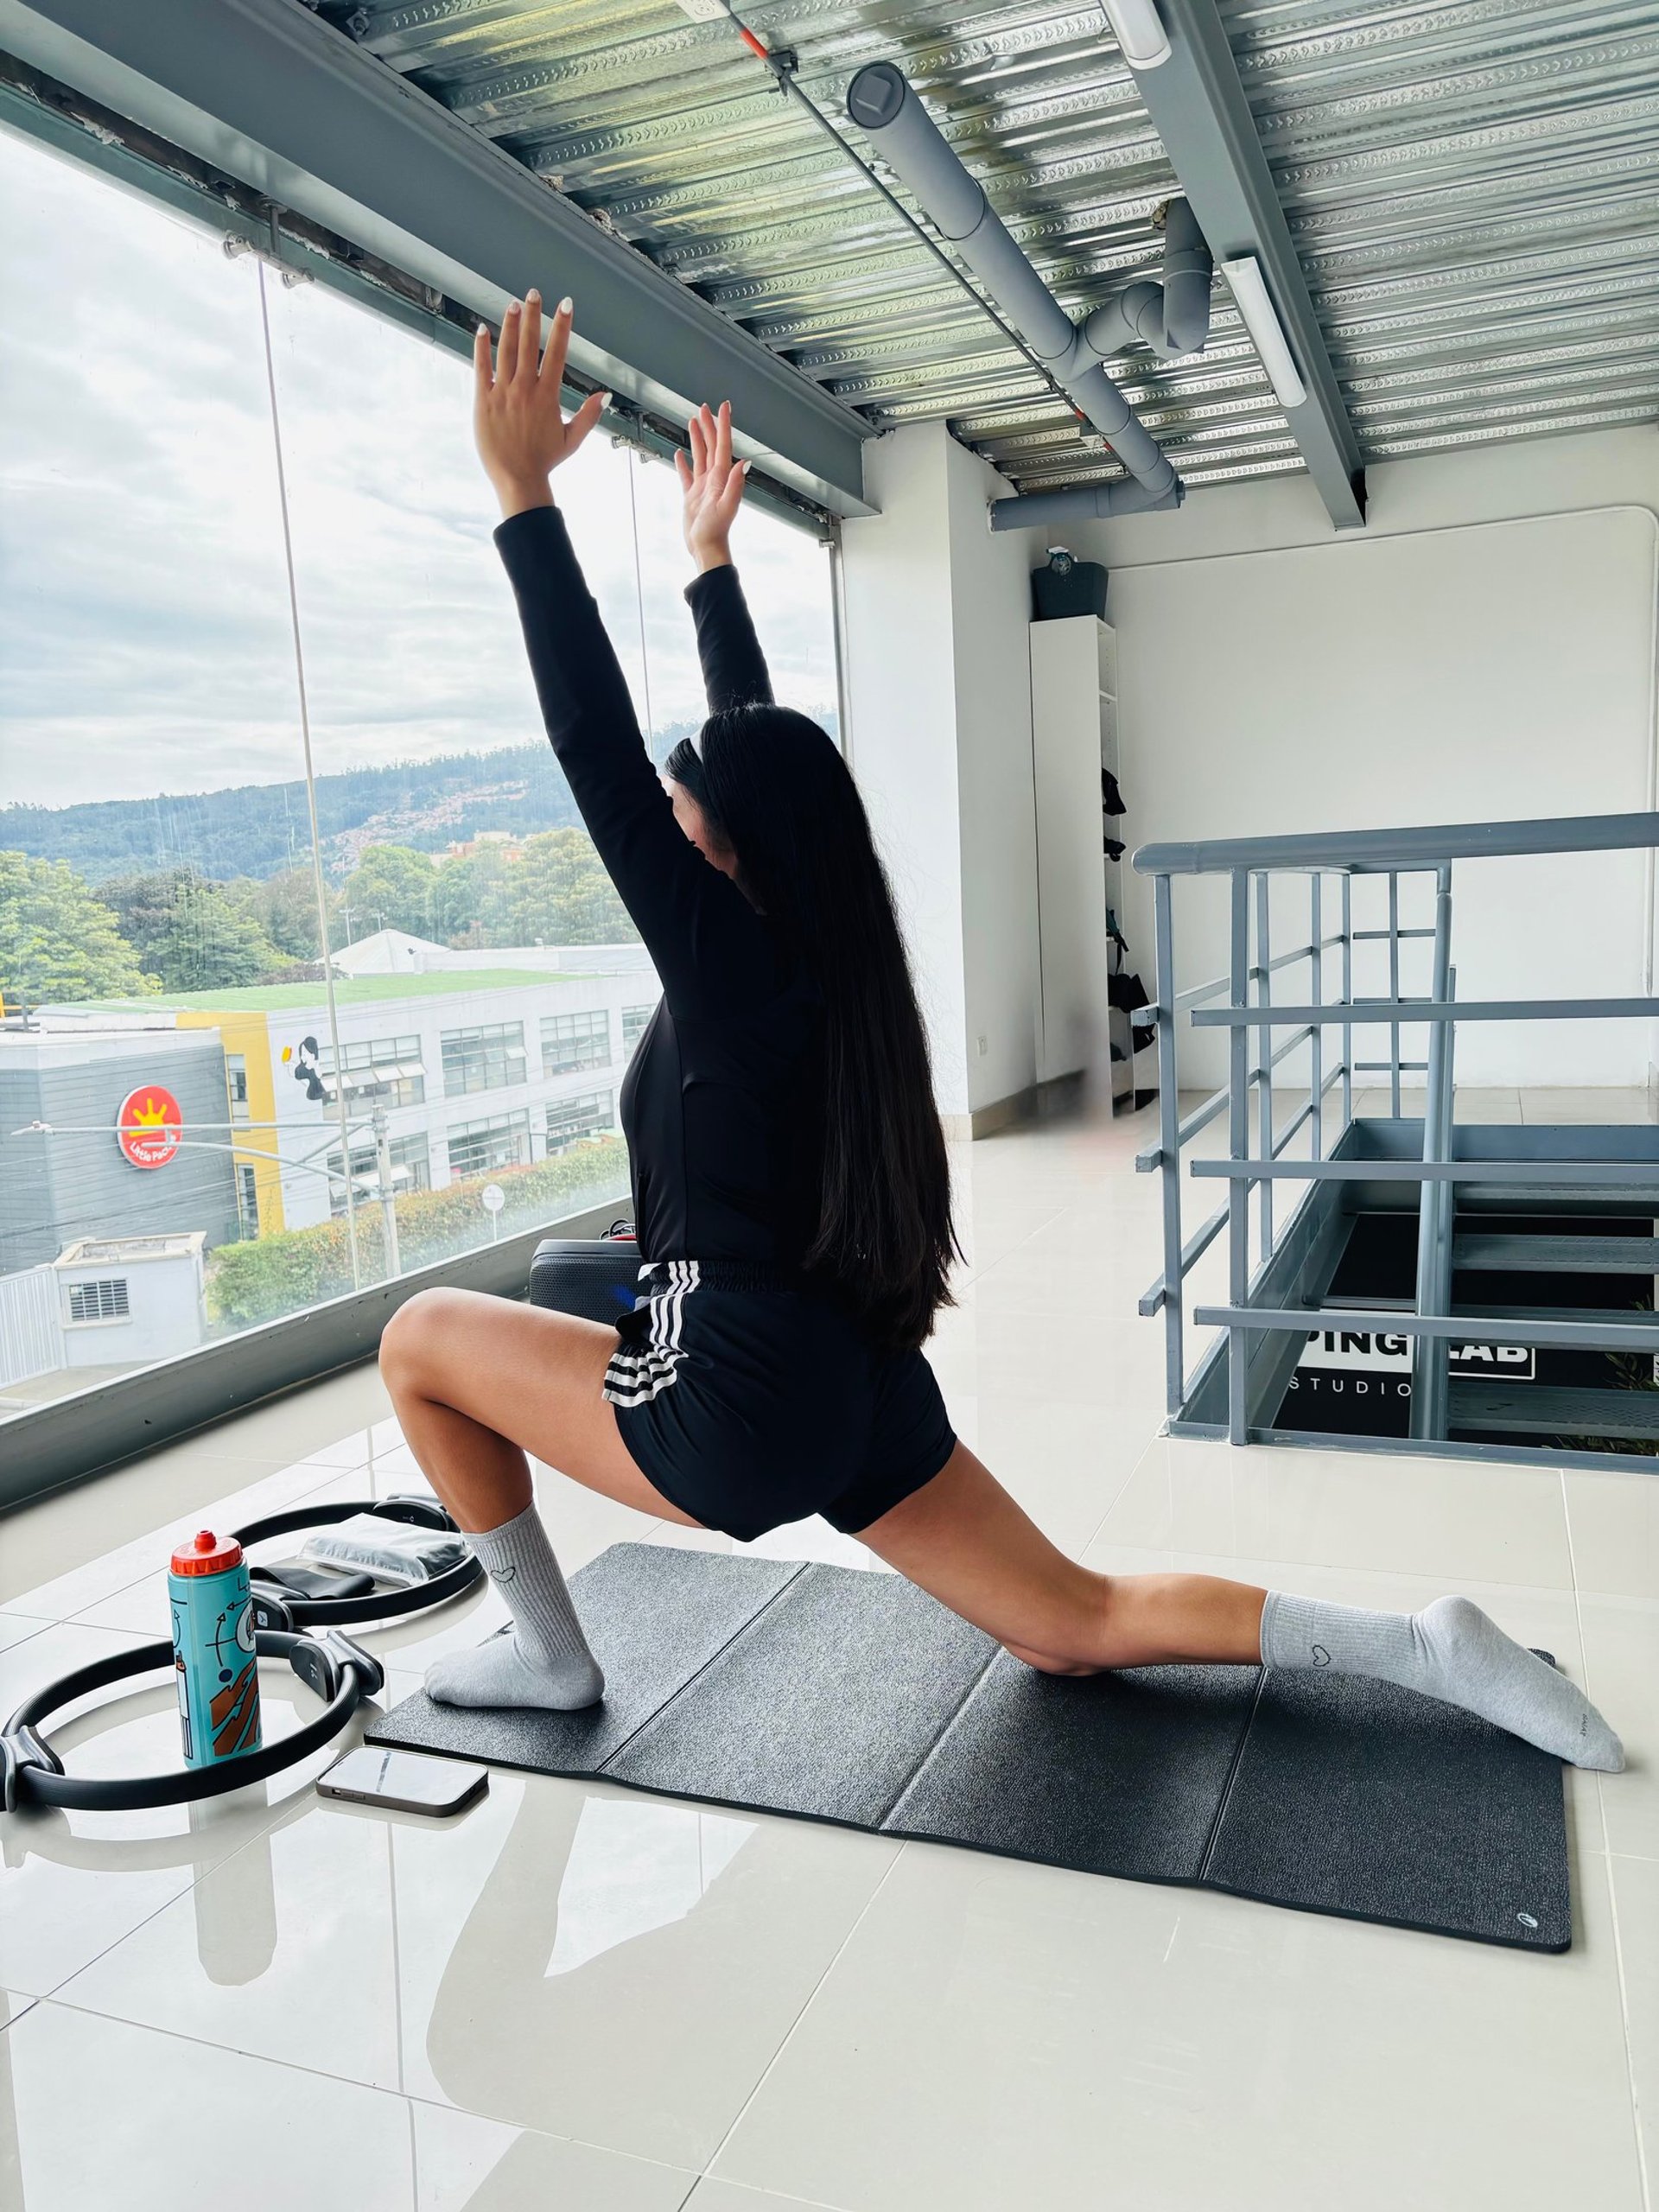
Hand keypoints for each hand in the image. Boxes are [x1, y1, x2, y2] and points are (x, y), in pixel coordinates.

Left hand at [473, 291, 607, 517]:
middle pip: (530, 344)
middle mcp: (525, 389)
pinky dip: (482, 347)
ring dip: (510, 325)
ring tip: (513, 304)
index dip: (562, 326)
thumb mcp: (572, 440)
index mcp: (548, 395)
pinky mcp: (483, 400)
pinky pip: (481, 368)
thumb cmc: (544, 461)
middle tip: (534, 293)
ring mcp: (503, 392)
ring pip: (506, 350)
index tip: (565, 305)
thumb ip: (588, 415)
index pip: (557, 352)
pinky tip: (483, 329)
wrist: (517, 479)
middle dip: (534, 315)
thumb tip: (604, 396)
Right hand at [675, 400, 748, 572]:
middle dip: (708, 425)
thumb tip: (744, 463)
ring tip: (693, 421)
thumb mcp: (726, 506)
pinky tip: (680, 454)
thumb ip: (735, 484)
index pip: (723, 445)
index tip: (723, 407)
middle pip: (710, 445)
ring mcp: (702, 486)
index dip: (724, 425)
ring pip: (699, 455)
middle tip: (704, 407)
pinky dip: (683, 463)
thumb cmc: (715, 531)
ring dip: (697, 438)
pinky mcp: (692, 496)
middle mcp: (713, 478)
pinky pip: (687, 474)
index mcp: (721, 477)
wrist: (705, 548)